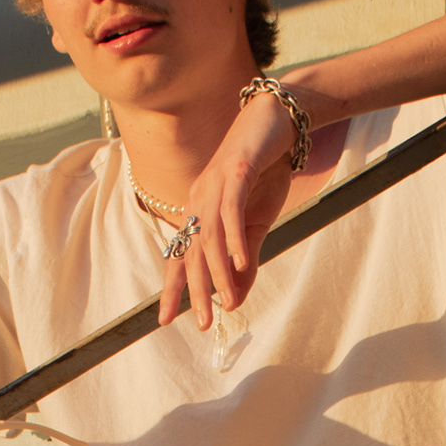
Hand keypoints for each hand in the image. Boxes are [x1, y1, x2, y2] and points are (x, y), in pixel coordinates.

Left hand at [157, 89, 300, 330]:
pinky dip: (235, 238)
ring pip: (210, 237)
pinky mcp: (236, 171)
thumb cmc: (265, 172)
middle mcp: (199, 199)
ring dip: (218, 272)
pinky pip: (231, 210)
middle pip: (192, 252)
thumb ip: (246, 260)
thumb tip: (236, 300)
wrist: (278, 123)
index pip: (181, 256)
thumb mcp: (258, 224)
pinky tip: (241, 261)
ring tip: (228, 301)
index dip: (173, 288)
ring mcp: (214, 185)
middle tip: (202, 322)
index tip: (167, 319)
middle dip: (195, 290)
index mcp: (199, 212)